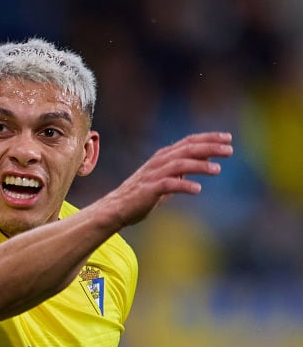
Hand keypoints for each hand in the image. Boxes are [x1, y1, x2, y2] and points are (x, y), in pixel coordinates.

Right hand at [104, 131, 232, 227]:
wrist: (117, 208)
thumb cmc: (143, 193)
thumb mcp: (166, 177)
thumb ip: (183, 167)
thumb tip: (206, 157)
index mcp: (164, 156)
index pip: (189, 141)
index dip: (209, 138)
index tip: (228, 138)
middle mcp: (159, 162)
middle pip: (187, 149)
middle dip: (209, 147)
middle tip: (229, 150)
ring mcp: (153, 175)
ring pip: (179, 164)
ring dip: (199, 165)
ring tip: (217, 170)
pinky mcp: (148, 190)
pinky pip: (168, 185)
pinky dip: (184, 185)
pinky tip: (198, 189)